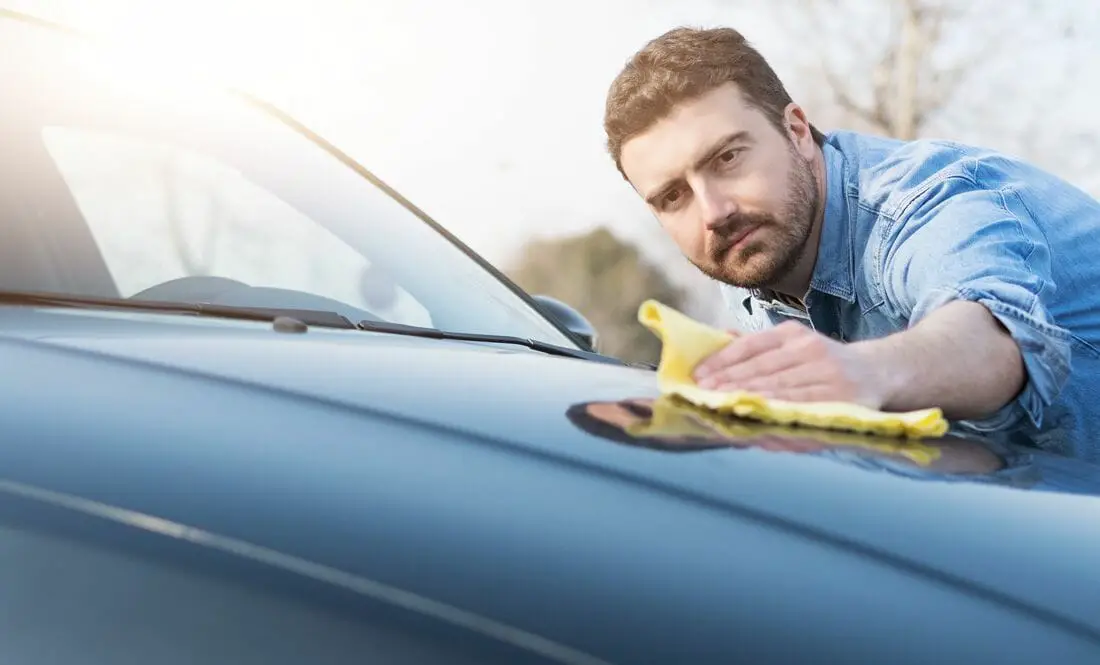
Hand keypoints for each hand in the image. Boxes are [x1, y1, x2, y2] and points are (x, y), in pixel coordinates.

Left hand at [692, 321, 888, 407]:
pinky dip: (776, 417)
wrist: (877, 372)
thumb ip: (757, 344)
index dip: (722, 361)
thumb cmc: (822, 361)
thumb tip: (719, 337)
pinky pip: (801, 410)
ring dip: (747, 401)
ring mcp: (827, 375)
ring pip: (779, 390)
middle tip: (702, 395)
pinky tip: (755, 421)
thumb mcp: (793, 343)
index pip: (751, 346)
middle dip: (729, 384)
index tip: (698, 376)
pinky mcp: (840, 399)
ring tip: (720, 407)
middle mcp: (811, 350)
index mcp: (793, 334)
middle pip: (762, 369)